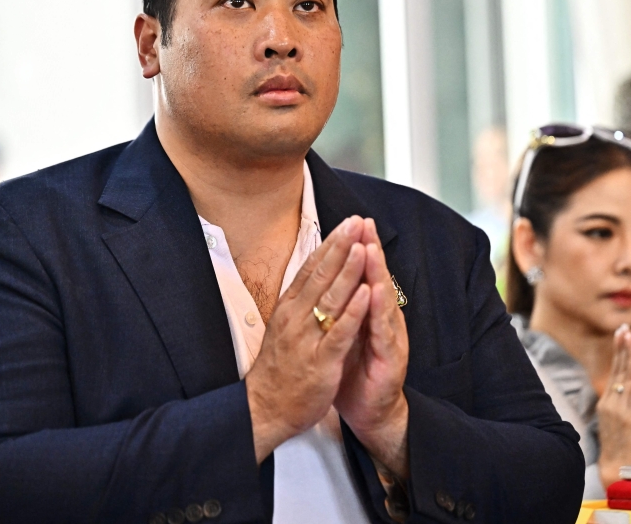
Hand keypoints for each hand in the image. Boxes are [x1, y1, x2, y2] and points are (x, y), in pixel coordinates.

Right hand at [245, 216, 370, 462]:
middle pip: (321, 276)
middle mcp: (296, 318)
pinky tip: (365, 293)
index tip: (346, 223)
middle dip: (341, 247)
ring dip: (347, 271)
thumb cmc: (280, 368)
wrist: (266, 409)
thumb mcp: (286, 327)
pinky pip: (338, 332)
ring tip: (362, 247)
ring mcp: (307, 338)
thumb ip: (300, 301)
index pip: (311, 269)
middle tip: (357, 222)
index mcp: (289, 308)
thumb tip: (313, 274)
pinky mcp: (320, 361)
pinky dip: (352, 311)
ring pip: (330, 299)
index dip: (330, 244)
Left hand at [335, 218, 409, 477]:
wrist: (370, 414)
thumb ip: (343, 308)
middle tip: (363, 223)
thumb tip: (331, 279)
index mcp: (370, 314)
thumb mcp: (345, 334)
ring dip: (376, 272)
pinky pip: (381, 331)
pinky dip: (377, 310)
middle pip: (377, 278)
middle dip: (370, 249)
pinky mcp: (390, 359)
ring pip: (382, 299)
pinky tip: (374, 292)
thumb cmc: (356, 373)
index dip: (358, 248)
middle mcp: (383, 321)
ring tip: (369, 247)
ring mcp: (389, 338)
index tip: (351, 221)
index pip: (365, 275)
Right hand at [596, 326, 630, 486]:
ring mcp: (621, 408)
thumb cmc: (617, 451)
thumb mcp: (613, 425)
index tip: (621, 334)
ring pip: (629, 375)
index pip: (614, 372)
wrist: (615, 469)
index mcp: (607, 403)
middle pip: (619, 368)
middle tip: (627, 326)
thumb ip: (615, 408)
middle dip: (624, 346)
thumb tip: (616, 396)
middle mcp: (611, 401)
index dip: (618, 352)